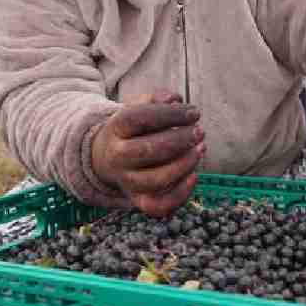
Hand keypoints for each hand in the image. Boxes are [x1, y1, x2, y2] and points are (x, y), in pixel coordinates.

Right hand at [92, 90, 205, 217]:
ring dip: (184, 165)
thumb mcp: (137, 107)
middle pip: (148, 150)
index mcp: (115, 128)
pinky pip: (159, 205)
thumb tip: (175, 99)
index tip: (194, 112)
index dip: (170, 114)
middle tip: (200, 131)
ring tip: (200, 149)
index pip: (139, 119)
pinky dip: (180, 194)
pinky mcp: (138, 200)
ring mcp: (126, 181)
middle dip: (180, 140)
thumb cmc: (132, 129)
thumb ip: (156, 99)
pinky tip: (194, 175)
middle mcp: (117, 156)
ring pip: (156, 180)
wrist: (105, 158)